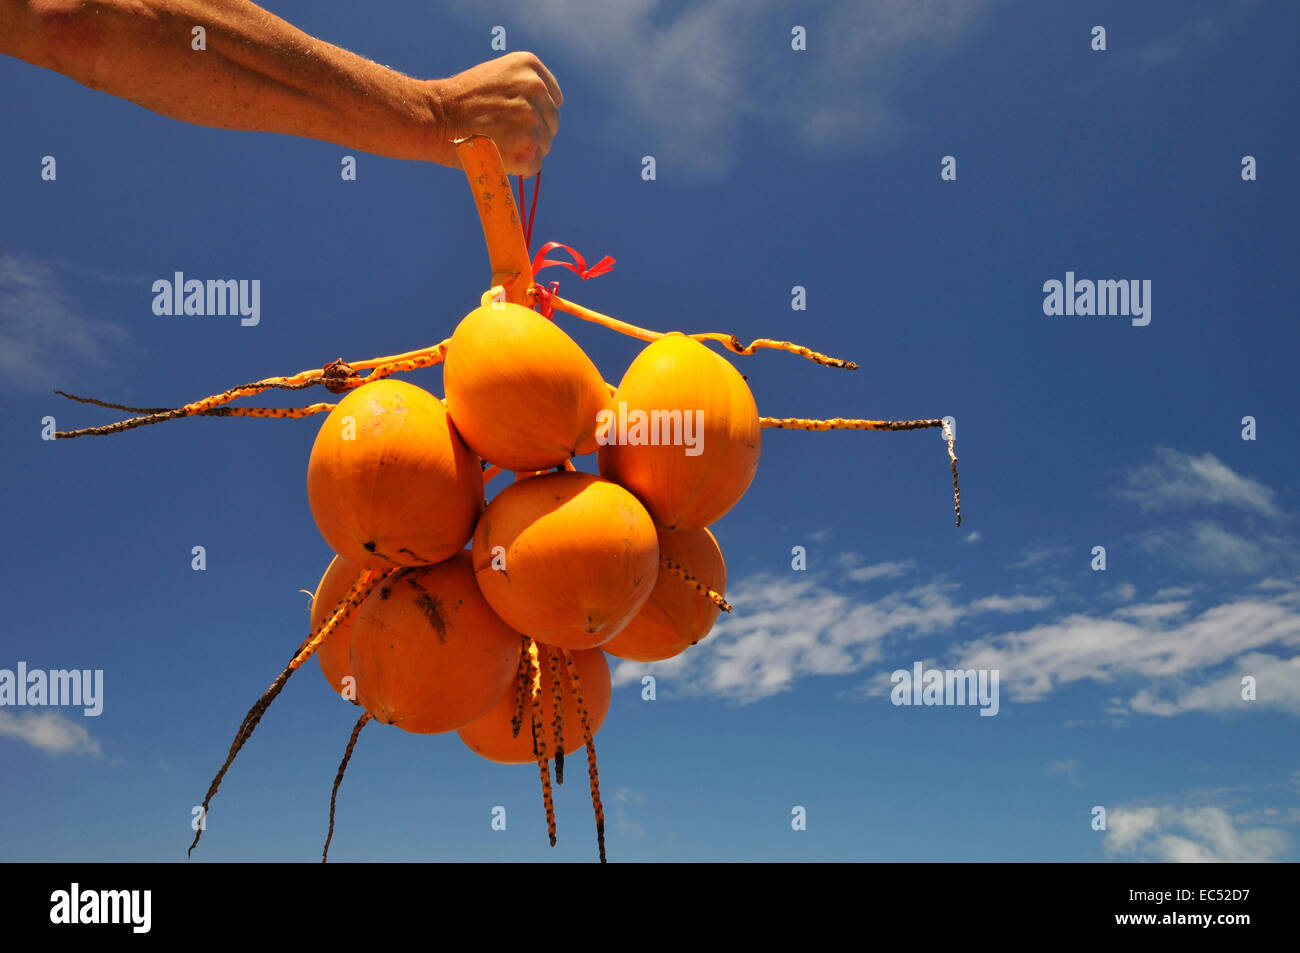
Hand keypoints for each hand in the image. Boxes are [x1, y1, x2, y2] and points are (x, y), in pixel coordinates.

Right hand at [433, 52, 562, 175]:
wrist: (435, 117)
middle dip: (533, 132)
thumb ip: (522, 90)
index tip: (518, 120)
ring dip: (524, 150)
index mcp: (529, 66)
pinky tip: (497, 155)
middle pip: (551, 123)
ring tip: (495, 142)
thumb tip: (541, 117)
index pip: (554, 98)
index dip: (537, 112)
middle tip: (502, 134)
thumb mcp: (495, 78)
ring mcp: (533, 117)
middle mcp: (536, 88)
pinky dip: (518, 167)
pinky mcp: (529, 146)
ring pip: (544, 145)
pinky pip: (535, 165)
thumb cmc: (459, 102)